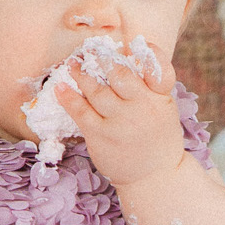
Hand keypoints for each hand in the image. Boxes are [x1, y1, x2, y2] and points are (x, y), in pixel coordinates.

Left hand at [55, 42, 185, 191]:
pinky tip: (60, 88)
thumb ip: (150, 88)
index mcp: (161, 98)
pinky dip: (68, 97)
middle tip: (90, 51)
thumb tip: (128, 60)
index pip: (158, 68)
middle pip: (120, 75)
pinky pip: (80, 111)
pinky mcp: (102, 135)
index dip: (147, 54)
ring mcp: (121, 121)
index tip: (129, 46)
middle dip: (102, 60)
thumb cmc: (157, 140)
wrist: (155, 178)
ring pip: (96, 90)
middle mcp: (143, 107)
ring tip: (73, 65)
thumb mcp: (164, 110)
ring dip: (81, 74)